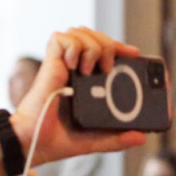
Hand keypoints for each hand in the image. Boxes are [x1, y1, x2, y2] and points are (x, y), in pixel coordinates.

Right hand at [14, 27, 146, 163]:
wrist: (34, 142)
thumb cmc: (56, 140)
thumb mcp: (94, 140)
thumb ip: (116, 138)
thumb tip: (141, 136)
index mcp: (84, 81)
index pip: (103, 49)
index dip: (118, 46)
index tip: (134, 54)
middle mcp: (72, 69)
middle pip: (94, 35)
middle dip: (109, 43)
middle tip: (110, 67)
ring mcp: (60, 65)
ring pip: (79, 32)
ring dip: (93, 45)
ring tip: (91, 69)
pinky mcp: (49, 64)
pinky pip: (61, 39)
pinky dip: (73, 47)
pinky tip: (75, 66)